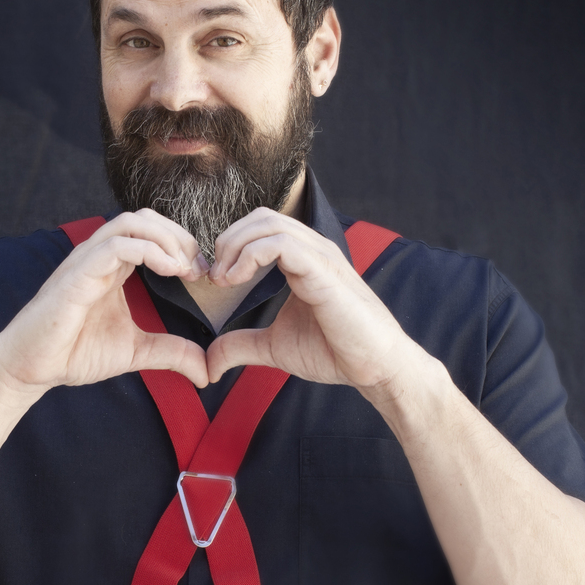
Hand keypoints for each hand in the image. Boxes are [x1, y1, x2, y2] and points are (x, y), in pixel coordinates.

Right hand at [0, 210, 211, 394]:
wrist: (32, 368)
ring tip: (185, 268)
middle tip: (199, 270)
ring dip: (167, 239)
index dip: (183, 246)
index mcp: (113, 266)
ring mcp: (87, 261)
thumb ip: (171, 353)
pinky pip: (115, 245)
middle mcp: (100, 256)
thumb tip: (207, 371)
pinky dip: (149, 250)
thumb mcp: (136, 352)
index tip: (203, 276)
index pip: (152, 232)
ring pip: (131, 222)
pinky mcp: (77, 274)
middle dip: (180, 237)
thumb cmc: (74, 353)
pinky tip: (169, 271)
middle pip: (145, 218)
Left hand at [203, 208, 425, 397]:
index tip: (216, 280)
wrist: (374, 368)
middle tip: (215, 277)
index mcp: (303, 259)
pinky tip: (238, 281)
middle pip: (261, 217)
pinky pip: (282, 244)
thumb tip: (210, 362)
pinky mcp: (324, 271)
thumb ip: (242, 345)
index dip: (231, 246)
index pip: (261, 226)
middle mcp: (313, 249)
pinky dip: (250, 256)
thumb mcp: (274, 347)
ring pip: (268, 223)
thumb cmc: (335, 352)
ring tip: (224, 279)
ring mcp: (321, 256)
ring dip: (235, 247)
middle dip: (228, 241)